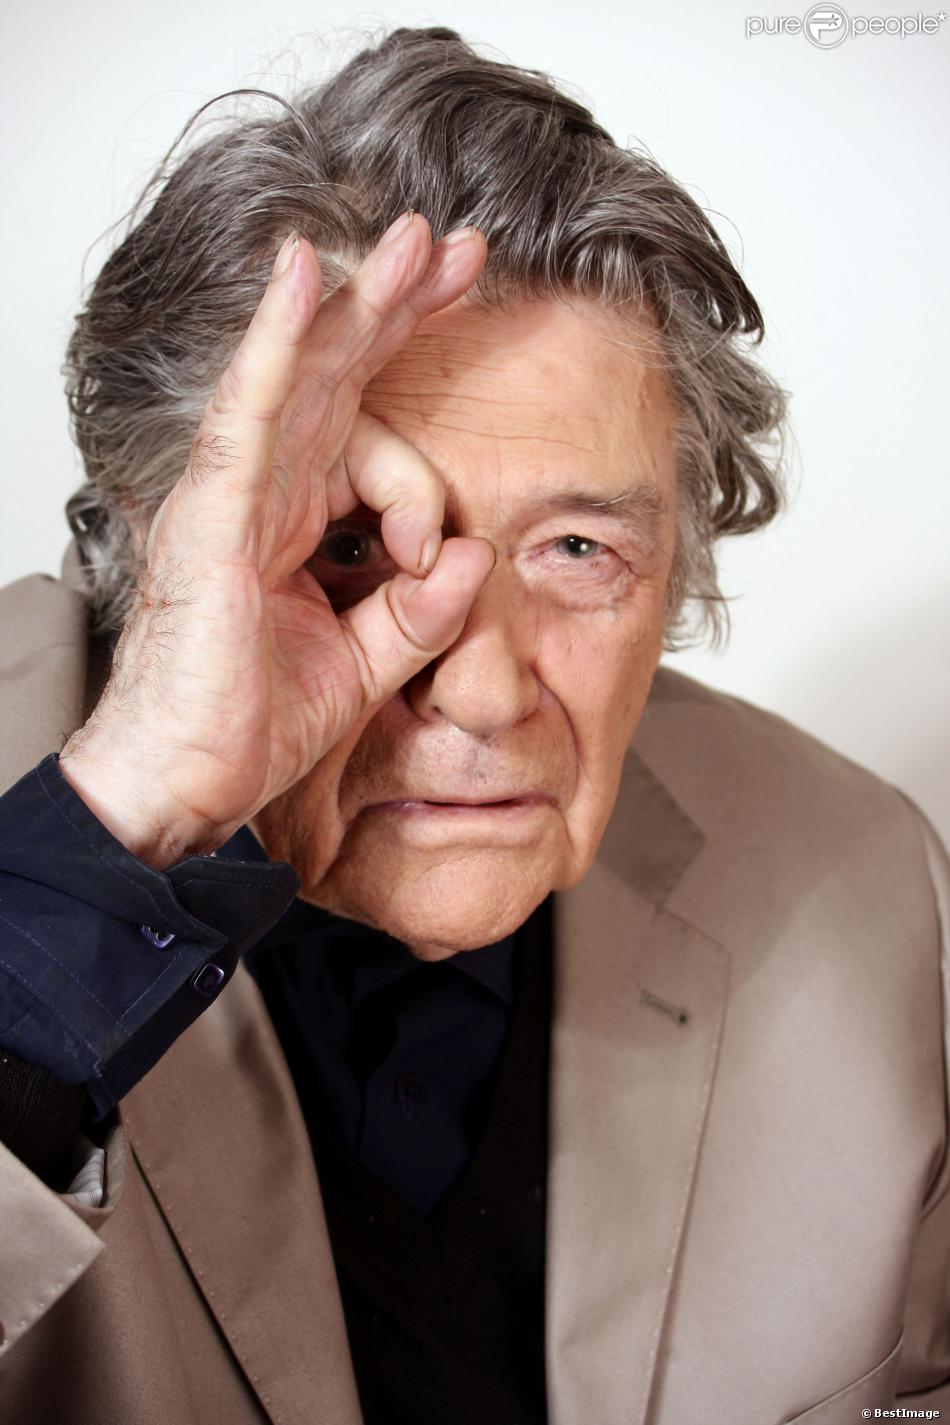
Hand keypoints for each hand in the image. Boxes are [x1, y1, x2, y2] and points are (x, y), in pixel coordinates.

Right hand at [60, 214, 494, 868]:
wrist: (184, 782)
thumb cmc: (248, 723)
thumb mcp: (367, 665)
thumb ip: (423, 611)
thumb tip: (478, 557)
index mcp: (298, 520)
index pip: (370, 434)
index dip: (427, 444)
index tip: (471, 508)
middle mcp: (265, 491)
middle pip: (342, 378)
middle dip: (400, 309)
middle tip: (456, 248)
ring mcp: (233, 495)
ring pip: (303, 375)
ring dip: (358, 300)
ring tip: (411, 236)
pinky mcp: (212, 514)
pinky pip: (252, 414)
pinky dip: (278, 344)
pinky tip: (306, 274)